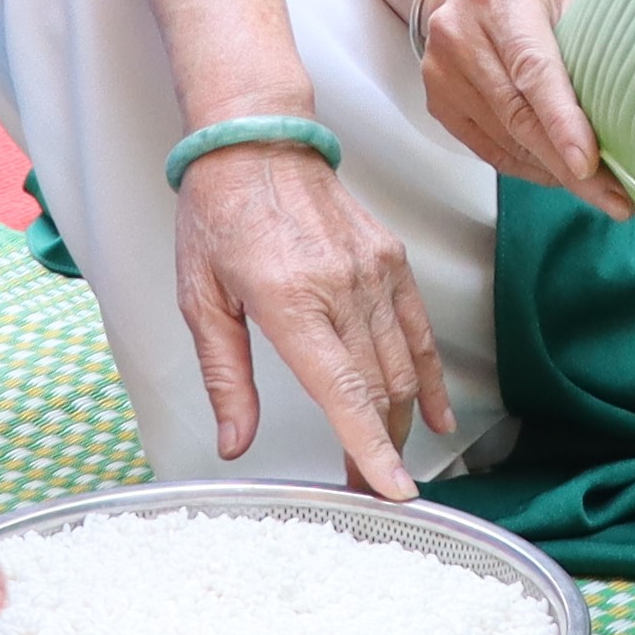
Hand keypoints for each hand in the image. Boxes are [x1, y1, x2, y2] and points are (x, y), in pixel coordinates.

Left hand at [173, 136, 452, 495]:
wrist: (258, 144)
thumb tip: (235, 443)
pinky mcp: (391, 262)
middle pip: (377, 389)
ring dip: (399, 422)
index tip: (390, 490)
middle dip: (378, 450)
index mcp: (289, 298)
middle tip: (365, 491)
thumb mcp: (200, 300)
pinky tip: (434, 415)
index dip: (369, 446)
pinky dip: (430, 378)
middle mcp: (341, 286)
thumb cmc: (220, 217)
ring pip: (403, 367)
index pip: (342, 389)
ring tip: (386, 461)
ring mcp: (373, 272)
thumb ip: (224, 377)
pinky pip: (421, 332)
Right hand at [416, 0, 628, 216]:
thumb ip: (597, 33)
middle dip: (568, 164)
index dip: (562, 122)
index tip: (590, 165)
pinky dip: (528, 166)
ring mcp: (441, 69)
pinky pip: (487, 148)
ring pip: (503, 139)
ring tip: (601, 191)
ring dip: (554, 171)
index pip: (533, 69)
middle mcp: (460, 32)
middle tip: (615, 198)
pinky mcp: (438, 99)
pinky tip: (560, 174)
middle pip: (518, 115)